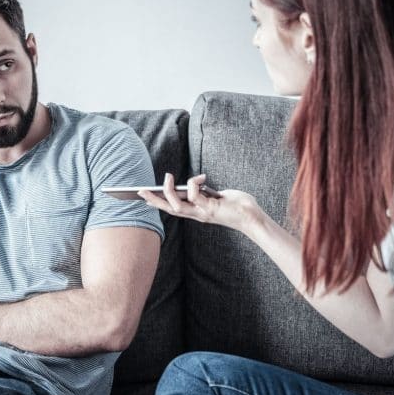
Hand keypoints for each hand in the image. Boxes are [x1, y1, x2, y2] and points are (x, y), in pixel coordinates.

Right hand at [138, 173, 261, 232]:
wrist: (252, 217)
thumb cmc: (238, 206)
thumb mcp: (217, 197)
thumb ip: (205, 192)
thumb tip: (196, 183)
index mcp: (197, 212)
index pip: (173, 208)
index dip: (159, 203)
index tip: (145, 197)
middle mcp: (197, 215)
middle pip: (169, 209)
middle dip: (154, 200)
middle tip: (140, 191)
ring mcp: (202, 213)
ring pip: (176, 205)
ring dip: (168, 191)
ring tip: (167, 177)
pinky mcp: (209, 209)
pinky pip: (194, 195)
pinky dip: (194, 184)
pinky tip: (202, 178)